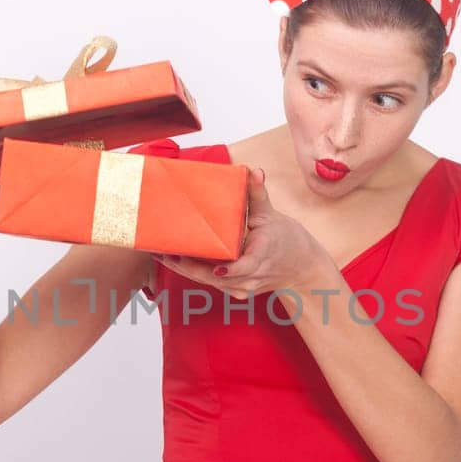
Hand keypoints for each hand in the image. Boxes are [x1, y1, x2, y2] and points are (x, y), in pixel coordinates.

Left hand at [152, 166, 328, 300]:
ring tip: (161, 254)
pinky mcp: (235, 290)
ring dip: (185, 270)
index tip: (218, 268)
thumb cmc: (285, 240)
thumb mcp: (272, 216)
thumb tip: (254, 171)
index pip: (245, 268)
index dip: (231, 271)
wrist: (299, 268)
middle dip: (189, 266)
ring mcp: (243, 288)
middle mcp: (251, 277)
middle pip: (216, 277)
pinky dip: (193, 272)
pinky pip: (210, 283)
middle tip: (164, 252)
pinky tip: (174, 261)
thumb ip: (258, 195)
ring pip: (209, 282)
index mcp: (261, 257)